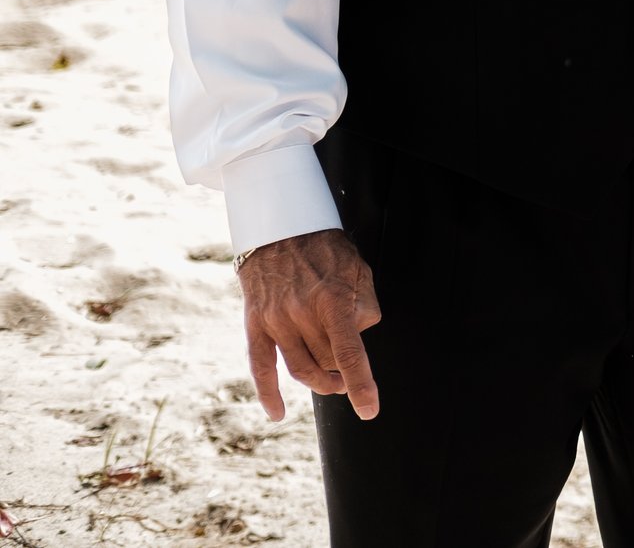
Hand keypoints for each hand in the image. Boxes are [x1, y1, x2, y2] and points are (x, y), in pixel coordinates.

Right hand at [237, 228, 382, 421]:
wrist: (279, 228)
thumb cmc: (326, 249)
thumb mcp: (359, 270)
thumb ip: (365, 305)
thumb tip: (359, 336)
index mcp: (332, 300)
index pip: (349, 353)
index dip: (362, 384)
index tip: (369, 409)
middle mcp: (301, 313)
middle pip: (327, 362)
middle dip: (343, 371)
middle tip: (351, 372)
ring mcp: (276, 320)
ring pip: (300, 368)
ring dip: (320, 382)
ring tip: (333, 382)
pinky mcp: (255, 324)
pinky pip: (260, 367)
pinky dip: (269, 393)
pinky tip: (278, 412)